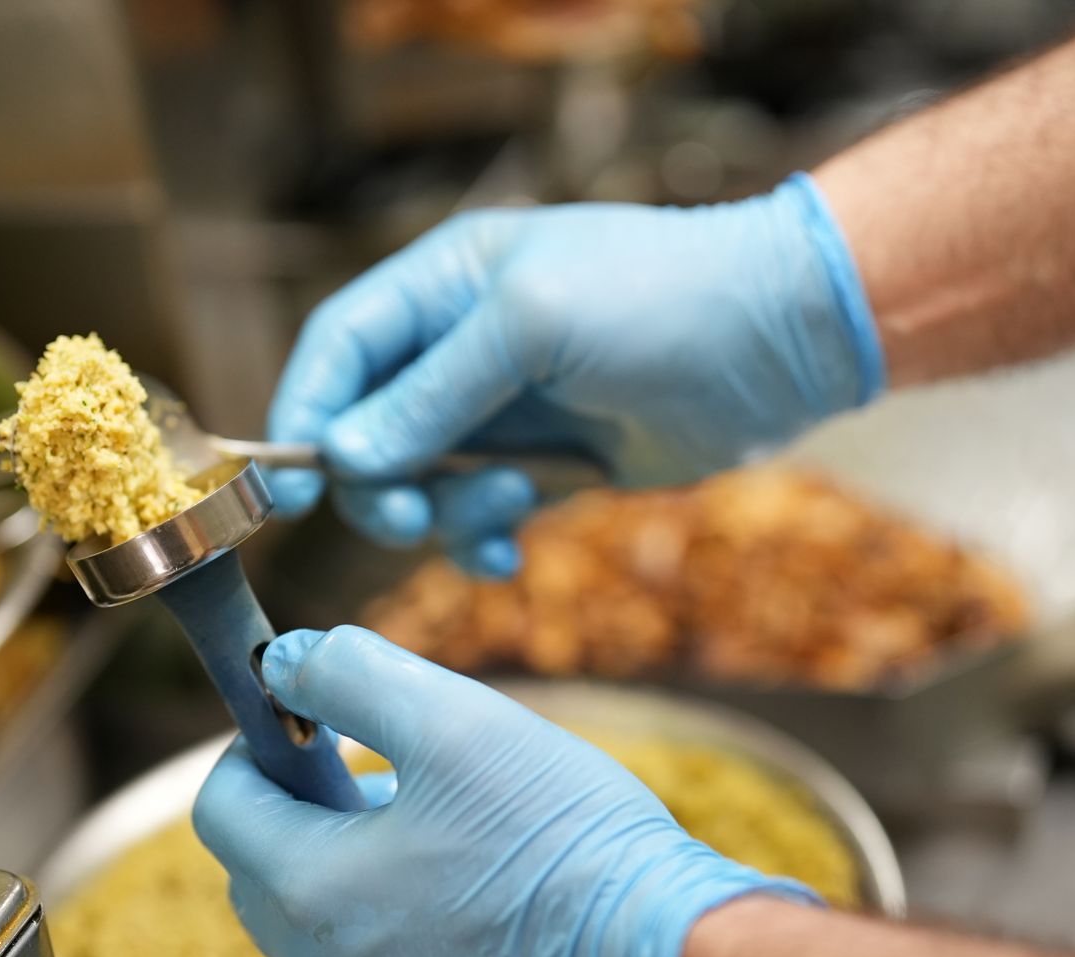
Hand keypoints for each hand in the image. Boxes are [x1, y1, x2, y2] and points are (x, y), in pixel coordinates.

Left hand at [192, 626, 822, 956]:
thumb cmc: (569, 846)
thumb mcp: (460, 721)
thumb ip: (354, 674)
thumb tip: (288, 663)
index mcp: (308, 888)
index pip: (222, 806)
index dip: (261, 747)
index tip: (317, 723)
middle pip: (263, 875)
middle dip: (312, 816)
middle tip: (404, 781)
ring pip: (319, 936)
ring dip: (355, 880)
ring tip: (457, 845)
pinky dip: (398, 947)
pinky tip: (481, 919)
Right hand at [265, 175, 883, 576]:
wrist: (780, 340)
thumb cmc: (661, 299)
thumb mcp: (532, 326)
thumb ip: (432, 394)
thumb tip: (342, 459)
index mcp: (446, 284)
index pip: (340, 348)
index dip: (306, 412)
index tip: (293, 485)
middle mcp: (464, 347)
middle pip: (368, 430)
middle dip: (380, 483)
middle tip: (413, 514)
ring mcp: (507, 410)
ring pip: (422, 484)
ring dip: (447, 513)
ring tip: (509, 506)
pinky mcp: (549, 464)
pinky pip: (480, 516)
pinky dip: (480, 543)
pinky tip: (508, 554)